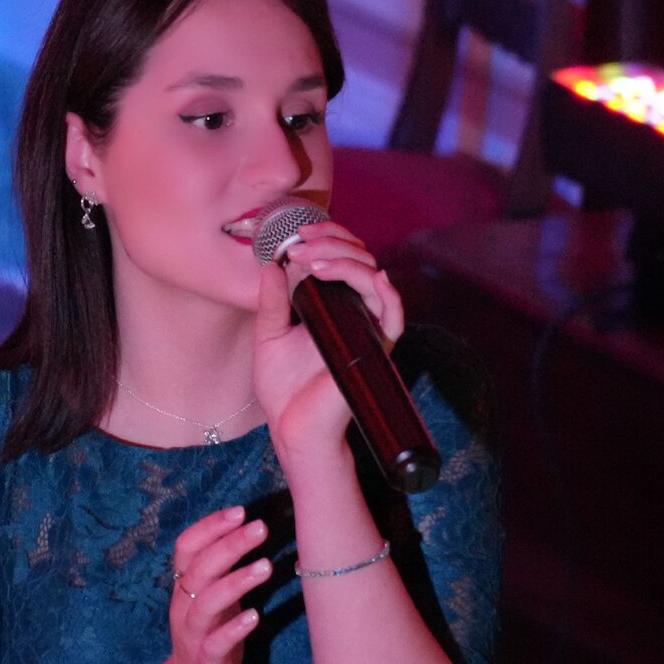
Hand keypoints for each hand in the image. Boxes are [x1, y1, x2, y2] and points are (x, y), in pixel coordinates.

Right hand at [159, 506, 271, 663]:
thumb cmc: (212, 640)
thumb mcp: (215, 602)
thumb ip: (225, 571)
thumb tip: (253, 531)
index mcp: (184, 589)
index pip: (186, 548)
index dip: (209, 527)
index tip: (240, 510)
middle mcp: (184, 608)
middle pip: (199, 569)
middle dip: (229, 545)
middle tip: (260, 527)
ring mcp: (193, 637)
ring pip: (206, 604)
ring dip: (235, 582)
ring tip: (265, 566)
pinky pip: (216, 644)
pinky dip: (234, 628)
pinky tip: (255, 616)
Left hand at [252, 218, 404, 463]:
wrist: (293, 429)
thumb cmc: (284, 388)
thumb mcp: (269, 335)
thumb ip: (272, 301)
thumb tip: (271, 265)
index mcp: (331, 304)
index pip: (341, 256)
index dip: (326, 237)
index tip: (297, 235)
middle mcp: (353, 311)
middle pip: (359, 258)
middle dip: (330, 243)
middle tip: (299, 245)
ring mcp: (366, 328)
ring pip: (373, 277)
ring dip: (345, 260)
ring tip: (312, 260)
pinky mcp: (375, 349)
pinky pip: (393, 316)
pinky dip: (387, 293)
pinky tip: (372, 278)